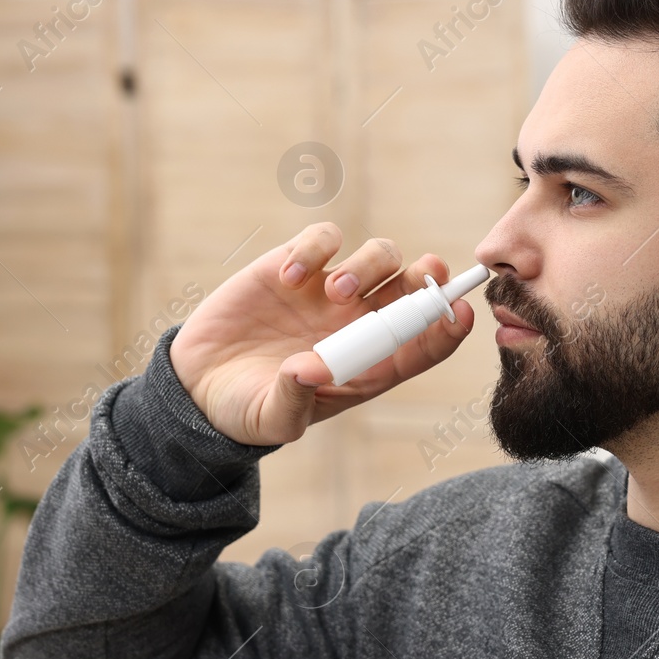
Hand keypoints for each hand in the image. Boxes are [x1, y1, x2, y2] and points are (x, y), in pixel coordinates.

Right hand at [168, 222, 476, 445]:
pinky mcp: (295, 266)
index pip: (424, 344)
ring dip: (371, 265)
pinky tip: (289, 277)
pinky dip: (315, 248)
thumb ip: (294, 399)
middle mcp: (360, 325)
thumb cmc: (247, 410)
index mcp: (370, 366)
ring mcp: (330, 292)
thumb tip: (309, 370)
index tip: (459, 312)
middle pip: (414, 291)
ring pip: (381, 257)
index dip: (447, 327)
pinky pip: (324, 239)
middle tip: (427, 273)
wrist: (199, 385)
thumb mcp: (273, 419)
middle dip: (429, 278)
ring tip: (337, 290)